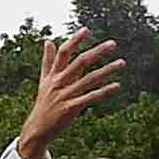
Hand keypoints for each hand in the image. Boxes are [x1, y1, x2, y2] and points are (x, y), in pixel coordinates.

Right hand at [17, 29, 125, 158]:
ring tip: (122, 63)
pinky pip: (90, 98)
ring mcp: (65, 95)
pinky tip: (116, 86)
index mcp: (53, 74)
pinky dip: (103, 92)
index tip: (86, 30)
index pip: (64, 53)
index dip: (75, 41)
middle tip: (113, 43)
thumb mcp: (44, 80)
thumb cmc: (44, 103)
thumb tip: (47, 41)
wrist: (37, 128)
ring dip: (107, 70)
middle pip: (80, 62)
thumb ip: (48, 60)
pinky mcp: (70, 108)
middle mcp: (59, 82)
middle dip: (97, 52)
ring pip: (89, 79)